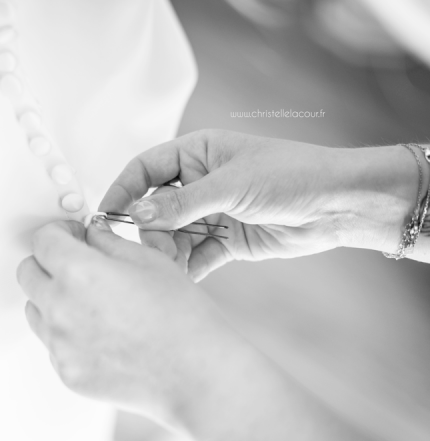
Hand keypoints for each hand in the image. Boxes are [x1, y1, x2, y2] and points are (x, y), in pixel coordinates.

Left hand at [16, 219, 236, 425]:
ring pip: (35, 309)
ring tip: (92, 302)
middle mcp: (59, 309)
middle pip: (27, 273)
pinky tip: (102, 332)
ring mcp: (59, 345)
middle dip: (49, 262)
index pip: (43, 240)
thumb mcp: (149, 261)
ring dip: (52, 298)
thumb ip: (108, 243)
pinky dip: (67, 333)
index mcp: (78, 273)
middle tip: (77, 263)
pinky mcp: (66, 372)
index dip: (59, 231)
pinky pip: (52, 343)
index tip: (72, 235)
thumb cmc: (182, 320)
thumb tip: (90, 235)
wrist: (196, 375)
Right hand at [100, 130, 424, 279]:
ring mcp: (210, 214)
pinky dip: (185, 270)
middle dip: (148, 231)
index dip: (123, 190)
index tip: (105, 217)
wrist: (339, 205)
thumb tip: (135, 214)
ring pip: (170, 237)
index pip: (144, 169)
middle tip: (149, 251)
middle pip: (153, 209)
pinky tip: (180, 282)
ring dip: (166, 254)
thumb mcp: (231, 185)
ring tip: (168, 269)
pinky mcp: (224, 242)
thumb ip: (181, 203)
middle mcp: (197, 183)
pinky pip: (194, 258)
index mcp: (195, 154)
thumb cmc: (291, 175)